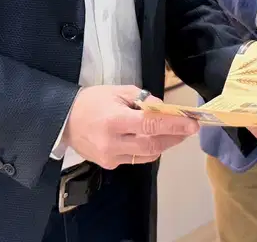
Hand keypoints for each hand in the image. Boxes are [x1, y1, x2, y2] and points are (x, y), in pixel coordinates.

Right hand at [61, 86, 197, 169]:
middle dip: (175, 137)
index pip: (150, 124)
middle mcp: (113, 143)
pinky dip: (149, 149)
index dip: (174, 125)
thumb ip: (143, 99)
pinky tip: (152, 139)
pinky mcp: (110, 165)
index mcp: (114, 120)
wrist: (64, 121)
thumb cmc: (92, 101)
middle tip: (188, 129)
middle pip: (153, 145)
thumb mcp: (118, 91)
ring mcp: (111, 157)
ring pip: (148, 155)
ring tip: (174, 133)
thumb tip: (164, 110)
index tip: (192, 124)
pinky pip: (137, 158)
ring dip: (164, 144)